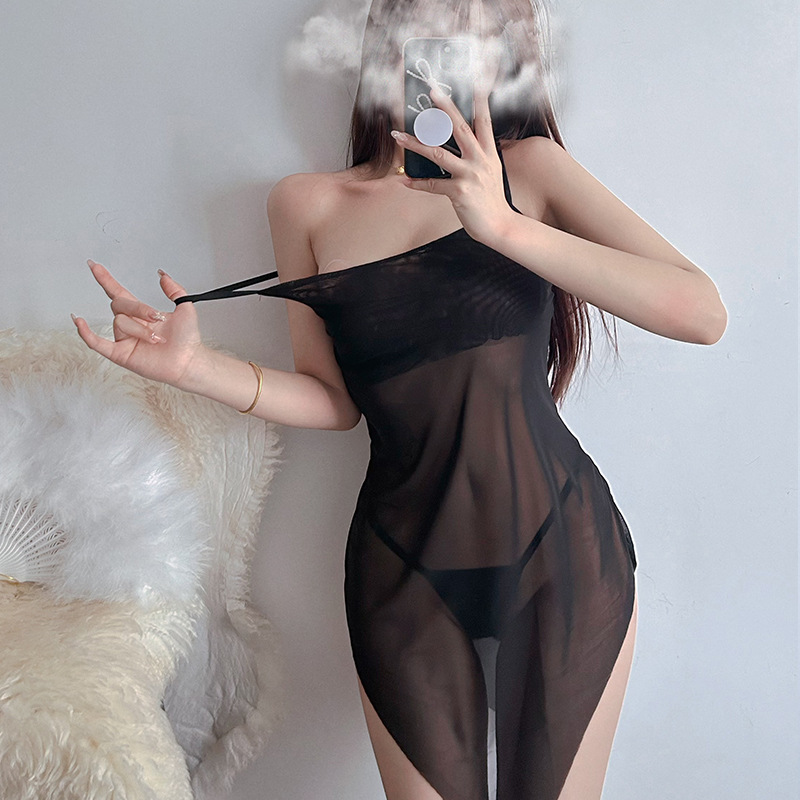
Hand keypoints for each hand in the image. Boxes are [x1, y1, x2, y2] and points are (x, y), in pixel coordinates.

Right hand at [71, 260, 204, 388]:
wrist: (189, 361)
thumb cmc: (187, 339)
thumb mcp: (185, 307)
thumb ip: (174, 290)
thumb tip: (162, 275)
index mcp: (142, 313)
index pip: (118, 292)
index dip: (106, 279)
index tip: (94, 265)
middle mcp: (131, 324)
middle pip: (119, 305)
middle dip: (138, 308)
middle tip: (157, 318)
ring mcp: (124, 339)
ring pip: (119, 322)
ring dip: (139, 329)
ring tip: (156, 339)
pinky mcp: (121, 354)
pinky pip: (96, 343)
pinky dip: (85, 333)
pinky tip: (79, 321)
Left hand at [392, 82, 513, 244]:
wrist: (500, 226)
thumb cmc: (491, 199)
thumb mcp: (490, 171)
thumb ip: (477, 156)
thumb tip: (454, 145)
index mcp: (488, 152)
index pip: (484, 120)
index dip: (479, 99)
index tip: (474, 80)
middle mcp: (480, 159)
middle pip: (459, 127)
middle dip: (445, 106)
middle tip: (431, 90)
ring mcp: (470, 175)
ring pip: (438, 153)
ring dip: (414, 144)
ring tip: (397, 136)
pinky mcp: (459, 192)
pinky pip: (433, 184)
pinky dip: (417, 183)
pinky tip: (405, 181)